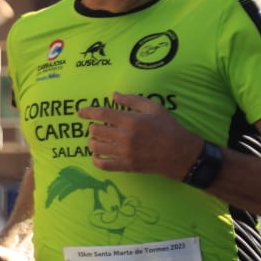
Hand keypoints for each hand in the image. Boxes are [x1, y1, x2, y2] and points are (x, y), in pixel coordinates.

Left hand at [78, 92, 199, 178]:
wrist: (180, 153)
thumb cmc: (168, 127)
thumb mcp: (154, 108)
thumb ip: (132, 100)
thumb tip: (114, 94)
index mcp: (131, 121)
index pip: (102, 115)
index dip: (88, 112)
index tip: (80, 112)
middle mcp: (125, 137)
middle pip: (95, 131)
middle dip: (93, 127)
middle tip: (97, 127)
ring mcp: (124, 153)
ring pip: (96, 147)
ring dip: (92, 142)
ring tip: (97, 140)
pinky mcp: (126, 165)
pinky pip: (103, 164)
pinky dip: (96, 159)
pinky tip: (97, 155)